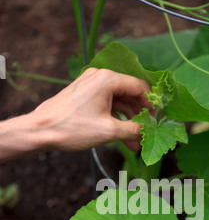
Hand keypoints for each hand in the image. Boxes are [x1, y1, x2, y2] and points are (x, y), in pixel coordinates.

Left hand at [33, 68, 152, 151]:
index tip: (157, 119)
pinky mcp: (83, 95)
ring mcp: (90, 85)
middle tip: (146, 132)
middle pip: (129, 93)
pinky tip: (121, 137)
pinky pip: (106, 104)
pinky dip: (114, 118)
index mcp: (107, 79)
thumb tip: (149, 132)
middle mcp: (99, 76)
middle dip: (139, 115)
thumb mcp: (109, 131)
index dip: (151, 104)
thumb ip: (134, 130)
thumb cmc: (73, 128)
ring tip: (134, 142)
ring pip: (117, 101)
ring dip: (127, 120)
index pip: (139, 86)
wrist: (40, 131)